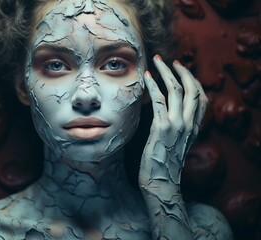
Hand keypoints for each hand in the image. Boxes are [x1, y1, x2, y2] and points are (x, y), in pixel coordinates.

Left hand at [139, 55, 207, 199]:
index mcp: (194, 128)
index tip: (182, 70)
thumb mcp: (177, 145)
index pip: (202, 98)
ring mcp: (177, 125)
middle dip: (181, 71)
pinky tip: (147, 77)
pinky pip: (159, 101)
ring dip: (166, 72)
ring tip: (157, 61)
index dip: (193, 81)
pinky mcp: (162, 128)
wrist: (161, 183)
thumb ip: (179, 129)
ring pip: (176, 90)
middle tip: (169, 60)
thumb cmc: (164, 164)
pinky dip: (153, 86)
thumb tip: (170, 115)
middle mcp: (189, 124)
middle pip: (191, 89)